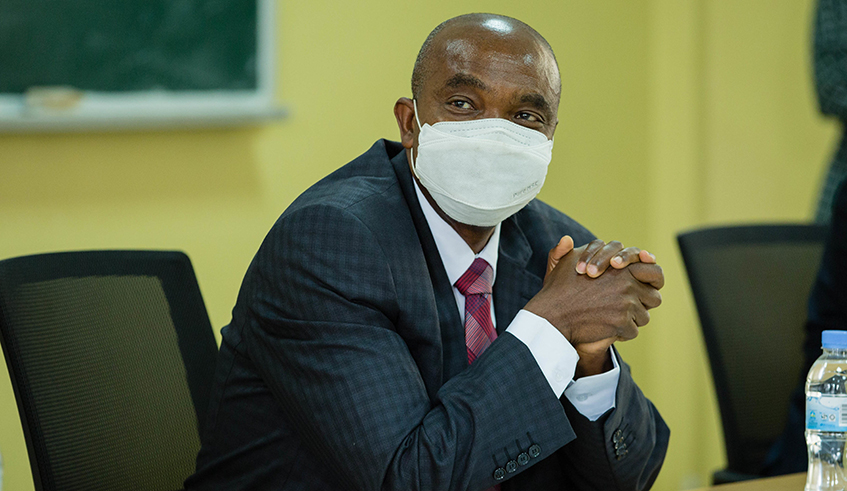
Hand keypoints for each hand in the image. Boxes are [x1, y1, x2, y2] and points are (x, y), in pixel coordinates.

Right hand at [527, 237, 663, 375]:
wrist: (552, 315)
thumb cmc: (557, 289)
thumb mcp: (564, 263)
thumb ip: (572, 250)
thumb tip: (567, 239)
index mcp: (621, 267)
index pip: (654, 271)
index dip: (653, 280)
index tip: (647, 287)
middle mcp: (627, 283)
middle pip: (653, 297)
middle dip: (644, 304)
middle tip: (631, 307)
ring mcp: (626, 304)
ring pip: (644, 316)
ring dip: (632, 320)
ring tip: (615, 319)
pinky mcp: (621, 323)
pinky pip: (633, 331)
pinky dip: (622, 332)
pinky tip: (609, 329)